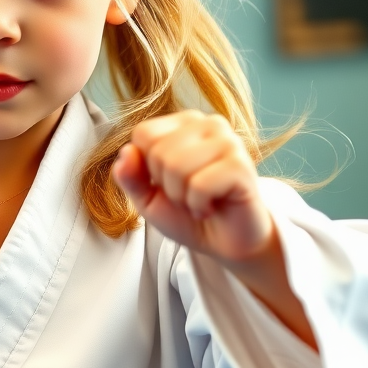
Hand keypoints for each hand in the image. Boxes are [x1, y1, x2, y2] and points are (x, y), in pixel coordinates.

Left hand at [112, 111, 273, 263]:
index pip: (143, 133)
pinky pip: (200, 185)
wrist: (224, 243)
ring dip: (182, 197)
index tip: (168, 182)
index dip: (147, 168)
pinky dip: (199, 206)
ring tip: (200, 201)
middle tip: (187, 195)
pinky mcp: (242, 165)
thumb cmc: (186, 215)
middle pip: (158, 151)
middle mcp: (208, 124)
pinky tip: (212, 207)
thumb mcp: (146, 198)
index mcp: (183, 124)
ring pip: (177, 166)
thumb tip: (125, 152)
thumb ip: (130, 176)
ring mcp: (228, 142)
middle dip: (166, 186)